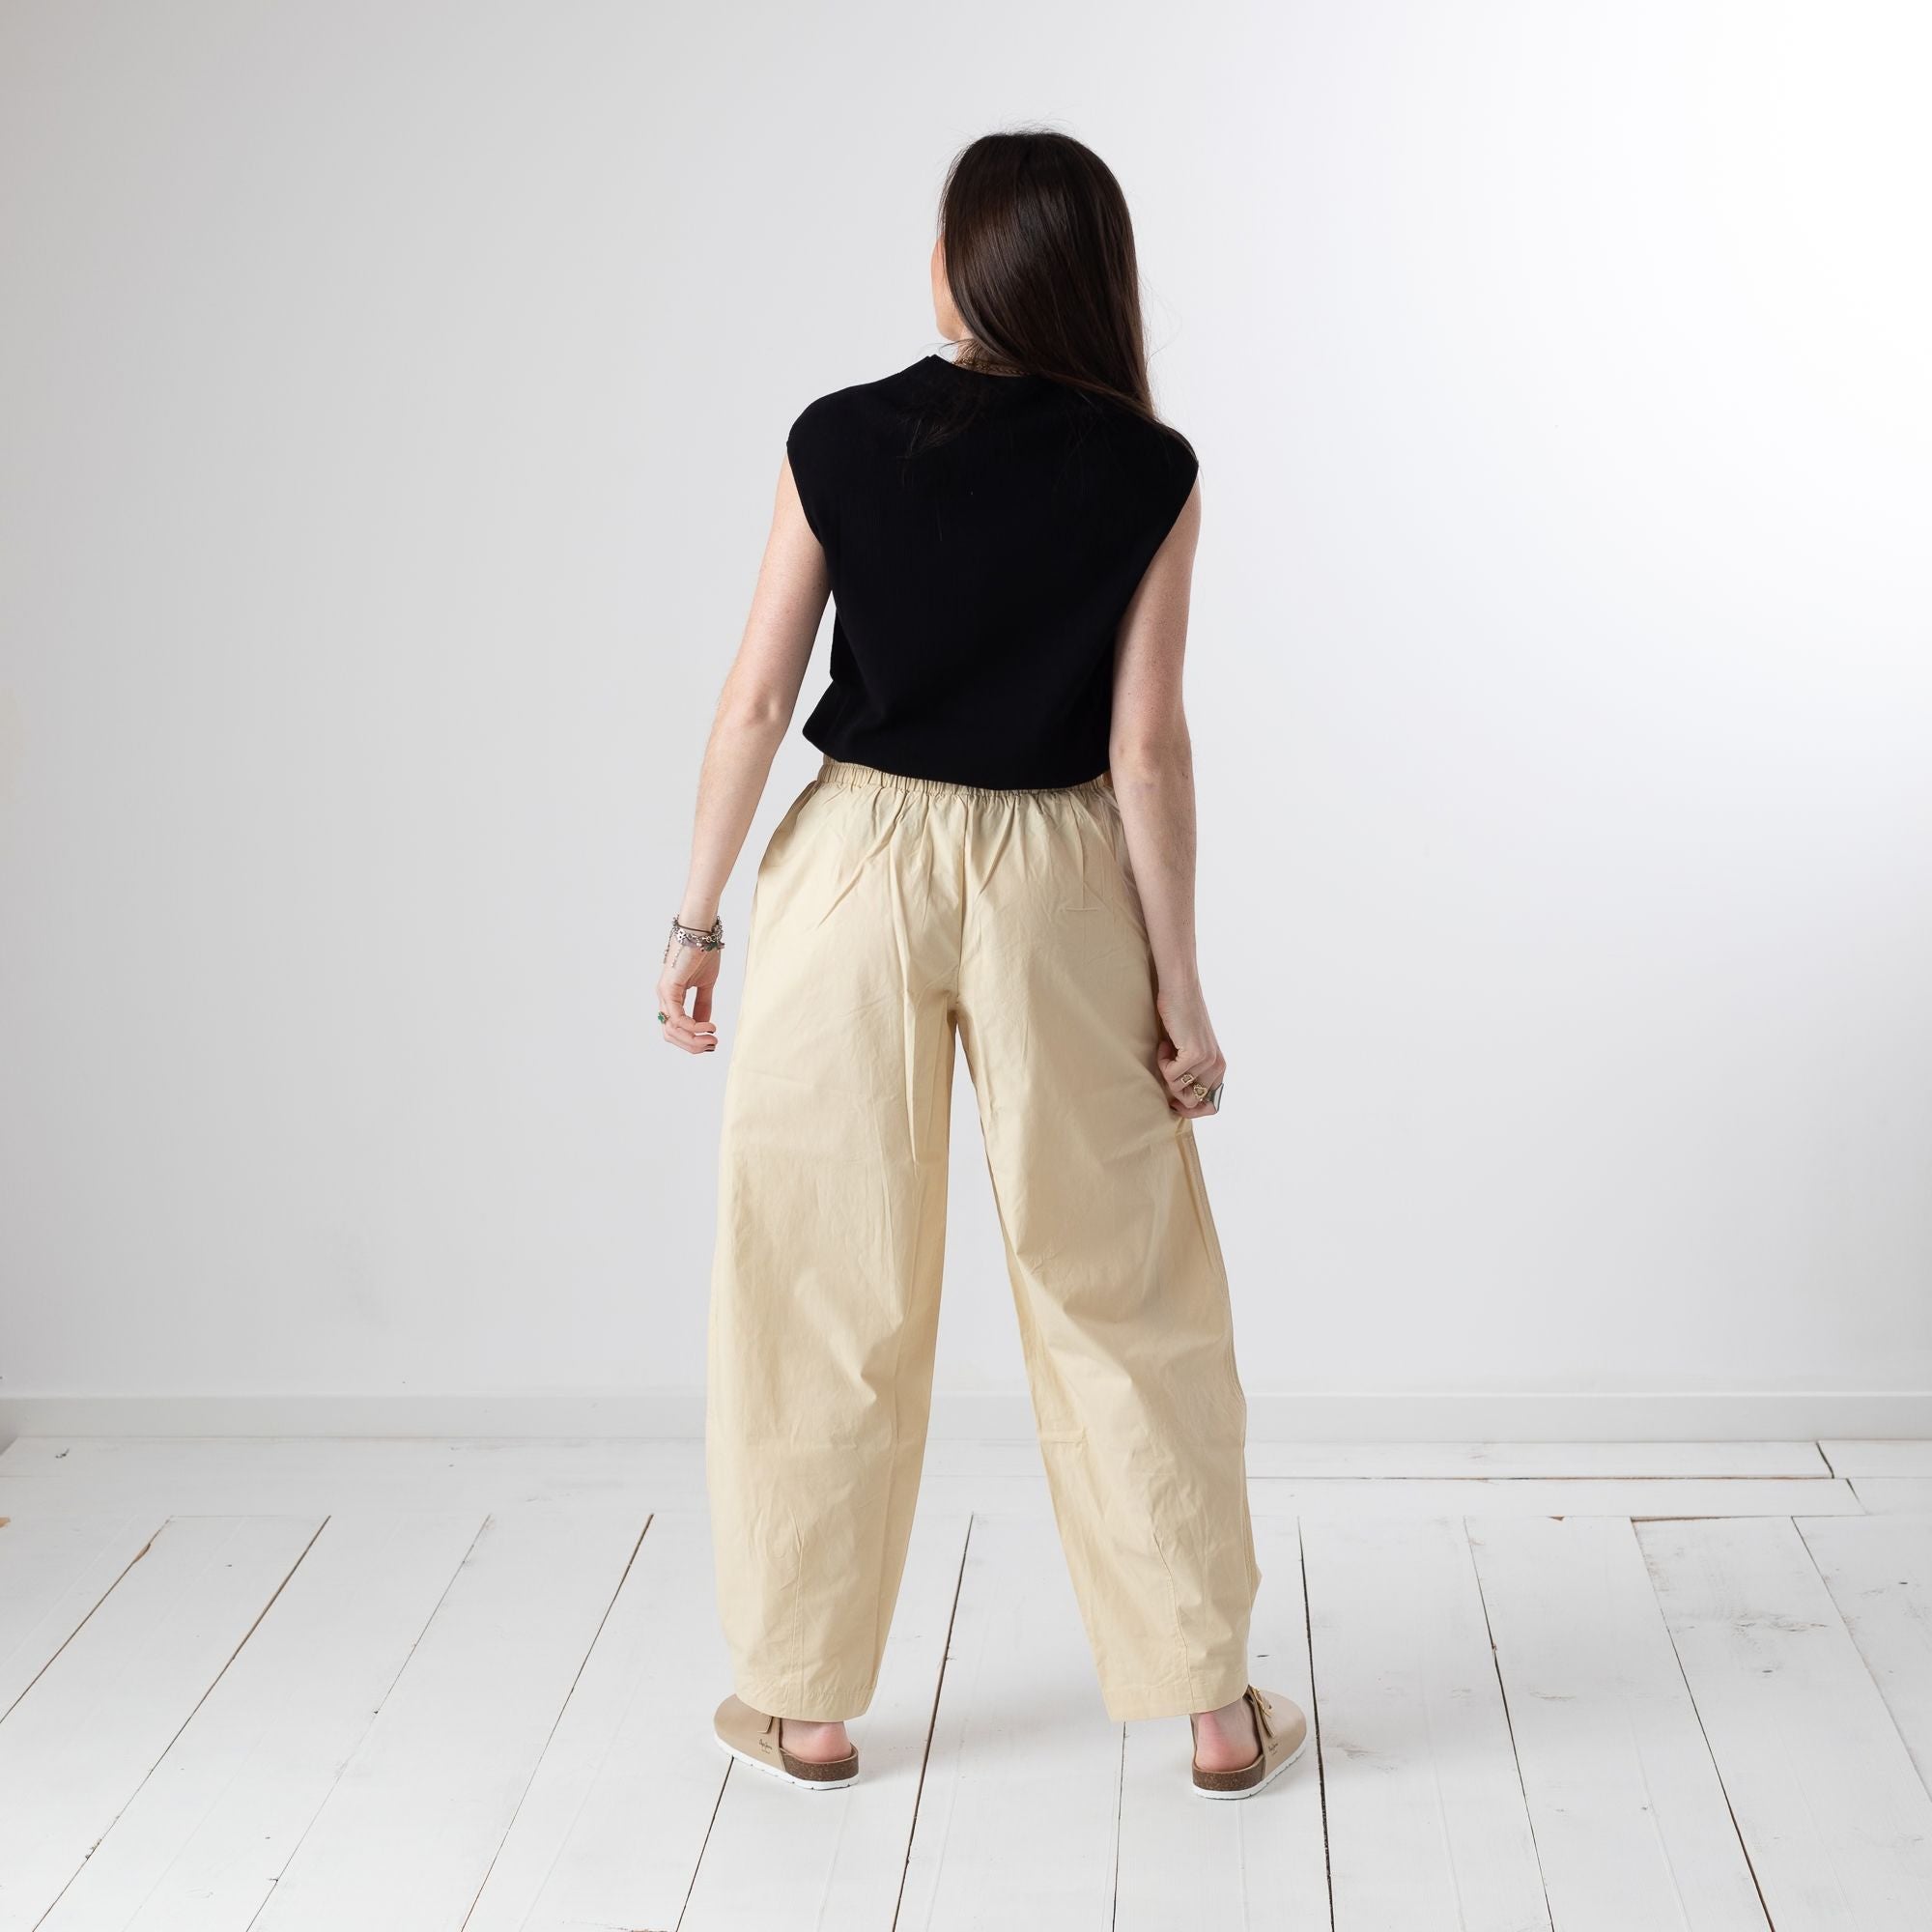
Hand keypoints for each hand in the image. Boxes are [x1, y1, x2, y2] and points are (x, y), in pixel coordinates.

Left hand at [657, 936, 721, 1055]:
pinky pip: (677, 1018)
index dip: (692, 1040)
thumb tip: (705, 1025)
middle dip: (692, 1046)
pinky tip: (709, 1027)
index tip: (712, 1042)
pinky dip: (694, 1027)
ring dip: (693, 1041)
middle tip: (712, 1045)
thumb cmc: (702, 952)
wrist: (700, 932)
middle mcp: (664, 998)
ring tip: (712, 1038)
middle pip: (671, 1035)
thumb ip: (703, 1004)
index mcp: (672, 998)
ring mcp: (664, 994)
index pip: (676, 1029)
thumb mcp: (706, 984)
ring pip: (672, 1030)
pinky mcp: (669, 989)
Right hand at [1155, 983, 1224, 1117]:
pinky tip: (1165, 1044)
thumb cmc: (1180, 1019)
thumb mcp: (1189, 1051)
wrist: (1180, 991)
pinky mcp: (1195, 1054)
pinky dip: (1162, 1062)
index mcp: (1220, 1068)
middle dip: (1173, 1089)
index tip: (1173, 1103)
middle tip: (1166, 1066)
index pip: (1212, 1106)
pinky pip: (1171, 1075)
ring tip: (1167, 1049)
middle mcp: (1218, 1066)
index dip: (1191, 1109)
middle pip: (1192, 1102)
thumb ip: (1191, 1074)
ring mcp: (1208, 1061)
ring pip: (1177, 1088)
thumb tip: (1180, 1103)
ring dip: (1165, 1070)